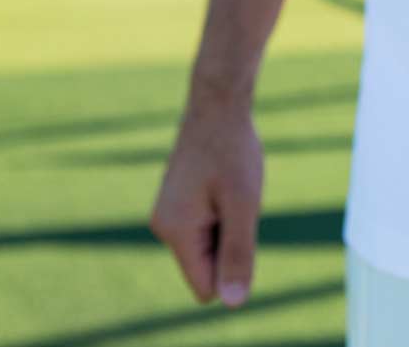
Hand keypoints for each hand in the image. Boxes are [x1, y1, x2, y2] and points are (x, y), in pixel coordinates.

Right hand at [148, 94, 263, 306]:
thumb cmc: (233, 151)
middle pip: (208, 266)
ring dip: (229, 225)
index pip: (205, 286)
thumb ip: (238, 254)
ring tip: (231, 189)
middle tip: (236, 201)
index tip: (239, 224)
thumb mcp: (244, 205)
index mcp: (175, 231)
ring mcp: (169, 213)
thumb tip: (232, 303)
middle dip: (231, 242)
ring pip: (210, 246)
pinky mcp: (178, 203)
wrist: (218, 104)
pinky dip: (224, 212)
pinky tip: (225, 183)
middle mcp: (164, 226)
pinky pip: (208, 227)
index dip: (231, 266)